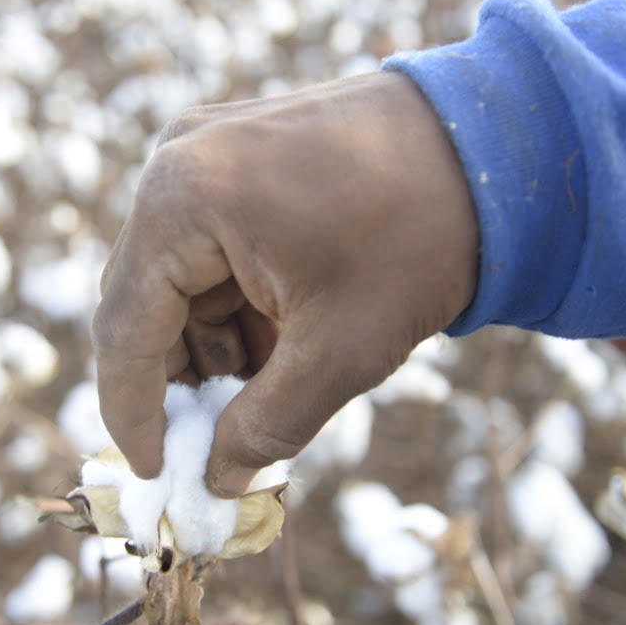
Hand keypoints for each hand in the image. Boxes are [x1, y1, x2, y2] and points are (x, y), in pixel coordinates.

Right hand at [93, 71, 478, 495]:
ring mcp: (205, 149)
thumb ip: (266, 428)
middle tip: (215, 445)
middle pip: (143, 301)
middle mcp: (174, 163)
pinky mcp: (236, 152)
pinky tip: (279, 340)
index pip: (124, 328)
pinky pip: (208, 246)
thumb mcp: (341, 352)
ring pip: (177, 279)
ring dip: (212, 344)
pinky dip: (233, 303)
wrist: (501, 144)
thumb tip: (218, 480)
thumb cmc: (420, 236)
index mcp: (182, 201)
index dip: (135, 412)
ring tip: (269, 389)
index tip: (158, 473)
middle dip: (179, 379)